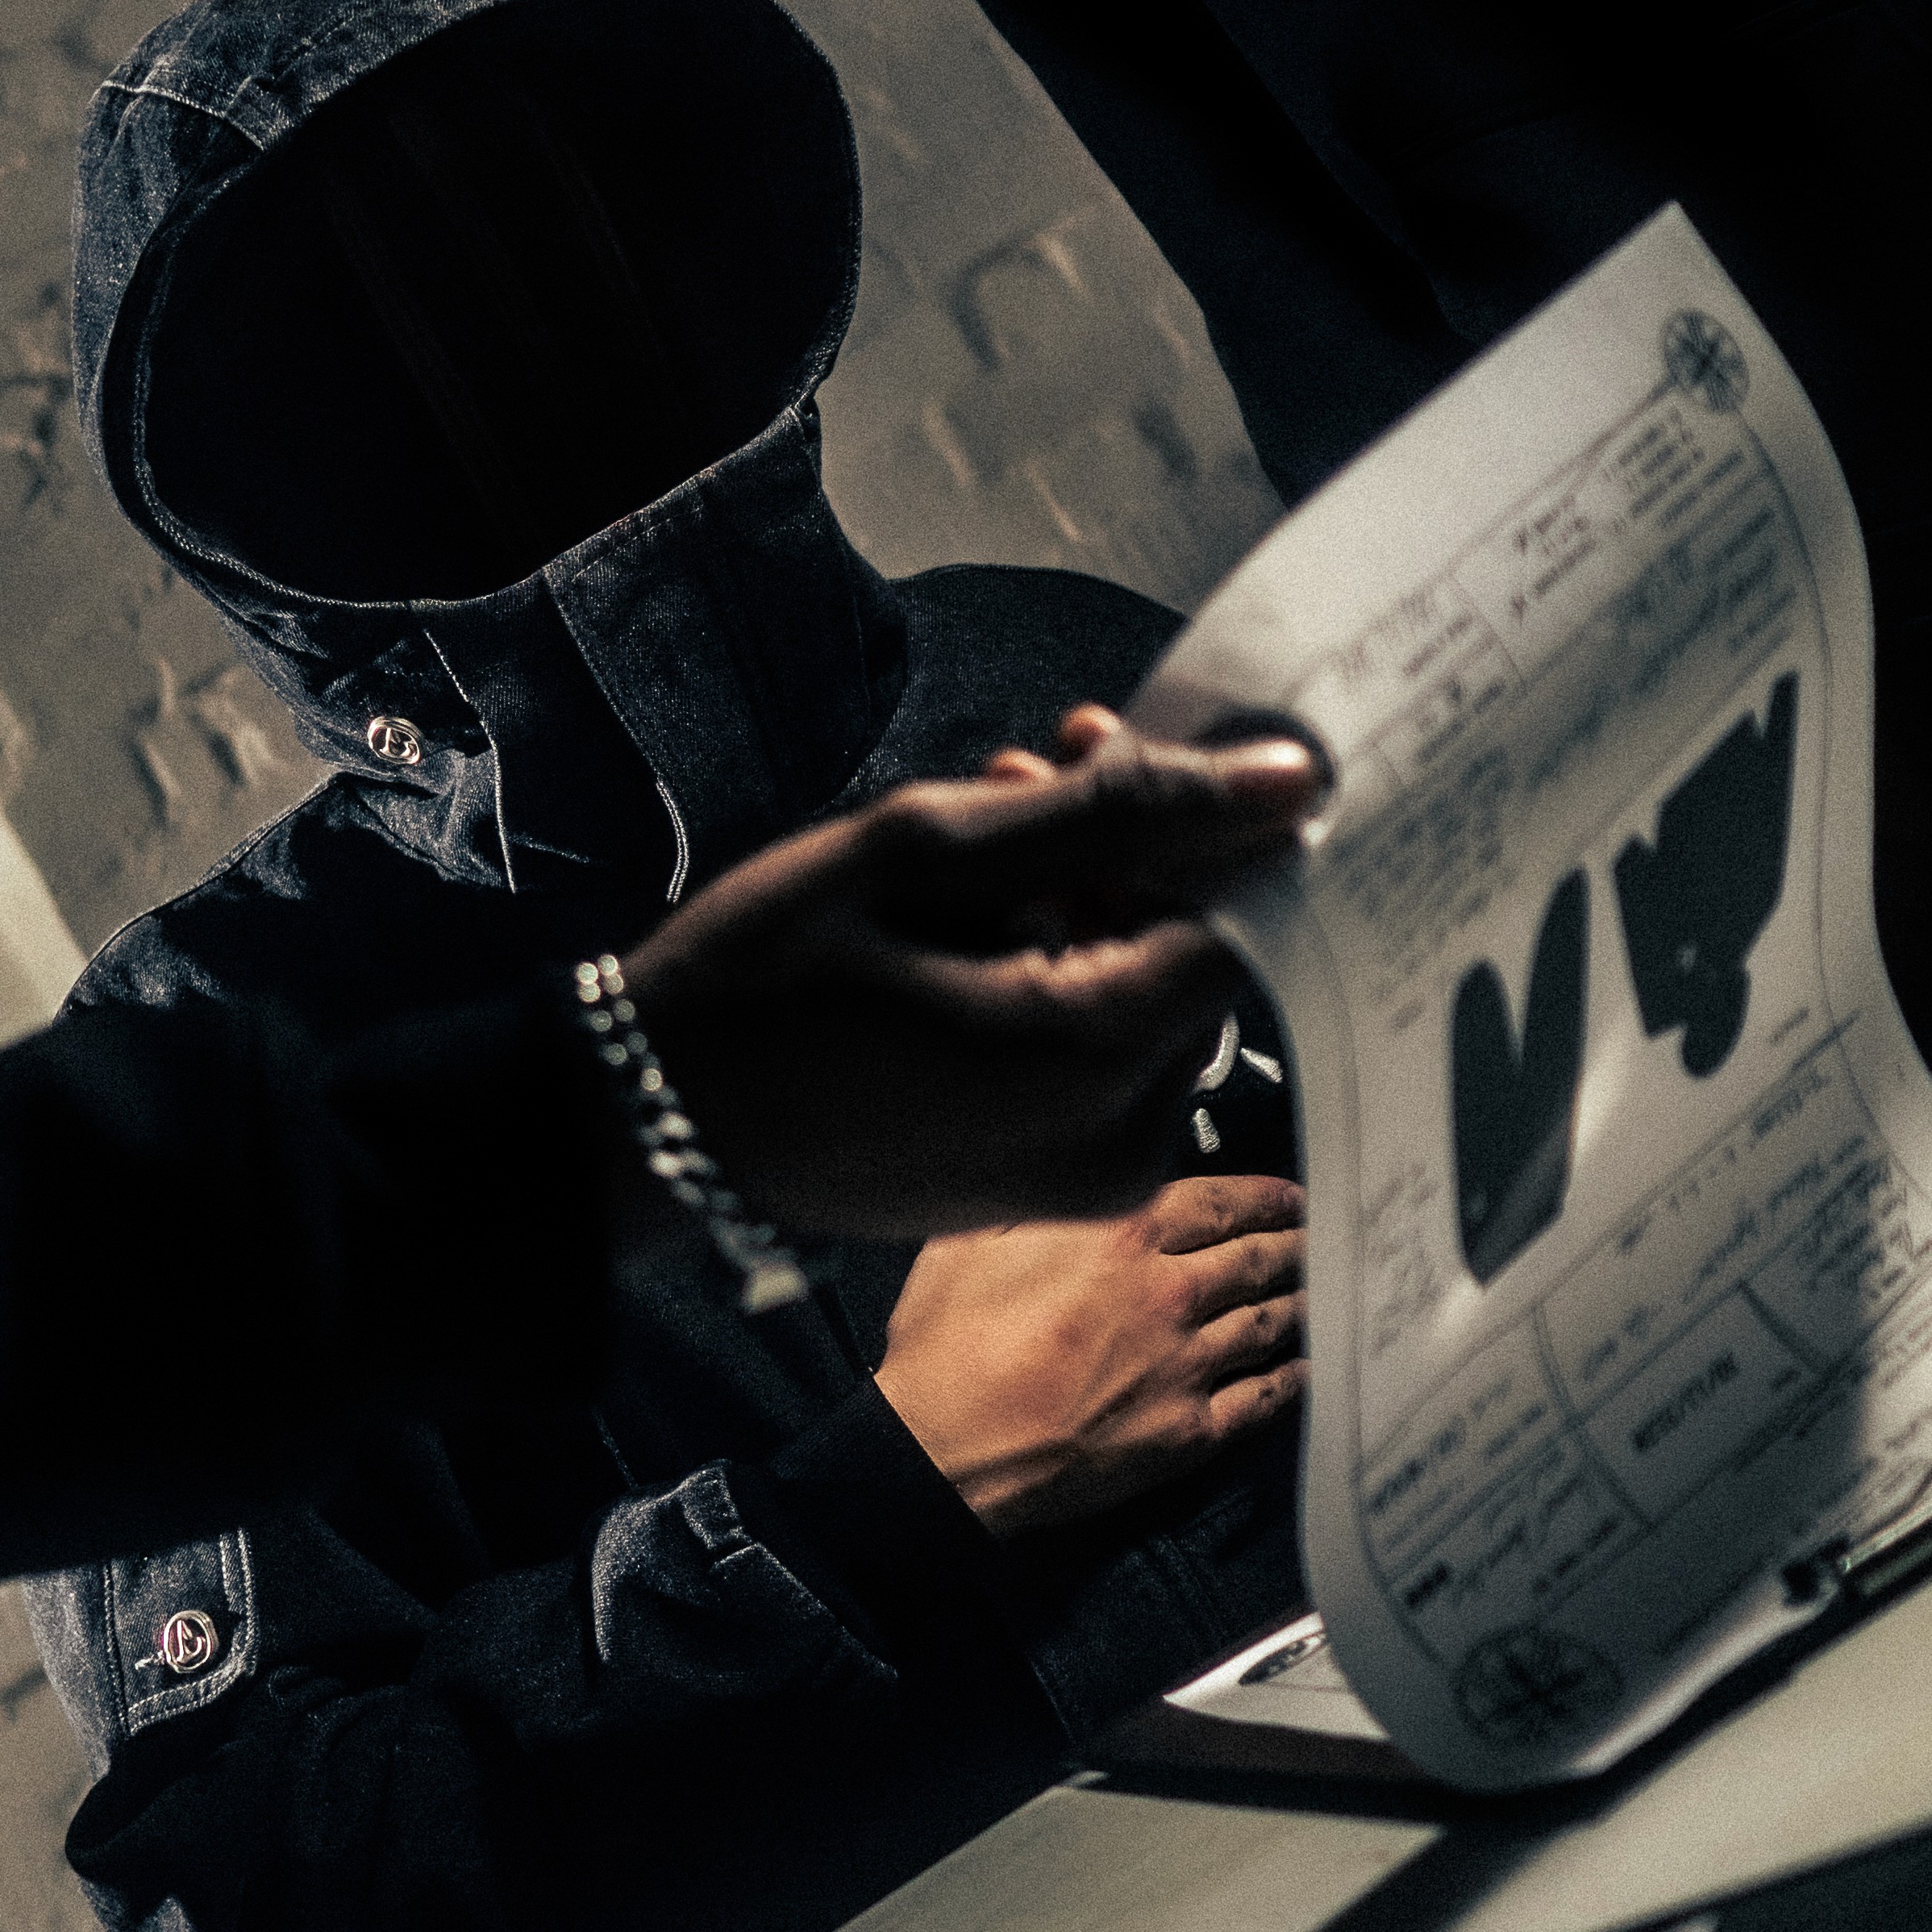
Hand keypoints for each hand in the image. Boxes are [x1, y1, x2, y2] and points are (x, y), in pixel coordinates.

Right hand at [614, 711, 1321, 1241]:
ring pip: (1146, 997)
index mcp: (1093, 1061)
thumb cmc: (758, 986)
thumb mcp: (919, 856)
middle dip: (1126, 851)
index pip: (1249, 915)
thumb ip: (1109, 812)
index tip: (1105, 747)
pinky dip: (1058, 972)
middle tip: (1020, 768)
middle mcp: (1121, 1142)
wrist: (648, 1134)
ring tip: (966, 840)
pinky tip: (965, 919)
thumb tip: (1283, 779)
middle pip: (1197, 956)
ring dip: (1084, 901)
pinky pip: (1101, 1054)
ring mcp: (1087, 1176)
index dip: (1197, 817)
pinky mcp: (1052, 1184)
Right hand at [876, 1178, 1307, 1532]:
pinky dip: (1289, 1380)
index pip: (1217, 1202)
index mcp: (1118, 1236)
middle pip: (1255, 1258)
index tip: (1284, 1196)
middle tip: (1317, 1238)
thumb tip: (1065, 1172)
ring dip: (1299, 1303)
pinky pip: (1260, 1399)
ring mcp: (1184, 1364)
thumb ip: (1035, 1201)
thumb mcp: (971, 1239)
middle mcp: (1166, 1294)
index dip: (1261, 1196)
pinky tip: (1302, 1370)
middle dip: (1294, 1244)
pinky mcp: (1186, 1430)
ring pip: (1266, 1322)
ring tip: (1318, 1292)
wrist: (945, 1452)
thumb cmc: (946, 1352)